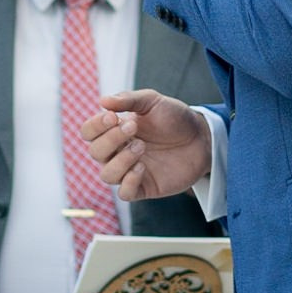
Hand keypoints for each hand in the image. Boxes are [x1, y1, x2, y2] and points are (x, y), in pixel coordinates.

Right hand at [80, 90, 211, 202]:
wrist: (202, 137)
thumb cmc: (175, 118)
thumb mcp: (152, 101)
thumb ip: (128, 99)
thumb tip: (102, 101)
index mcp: (115, 131)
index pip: (89, 133)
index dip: (95, 126)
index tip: (113, 116)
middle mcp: (118, 152)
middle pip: (95, 152)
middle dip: (111, 139)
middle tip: (133, 128)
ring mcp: (130, 171)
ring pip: (106, 175)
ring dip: (121, 160)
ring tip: (141, 146)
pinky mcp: (144, 187)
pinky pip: (124, 193)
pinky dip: (128, 181)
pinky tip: (142, 167)